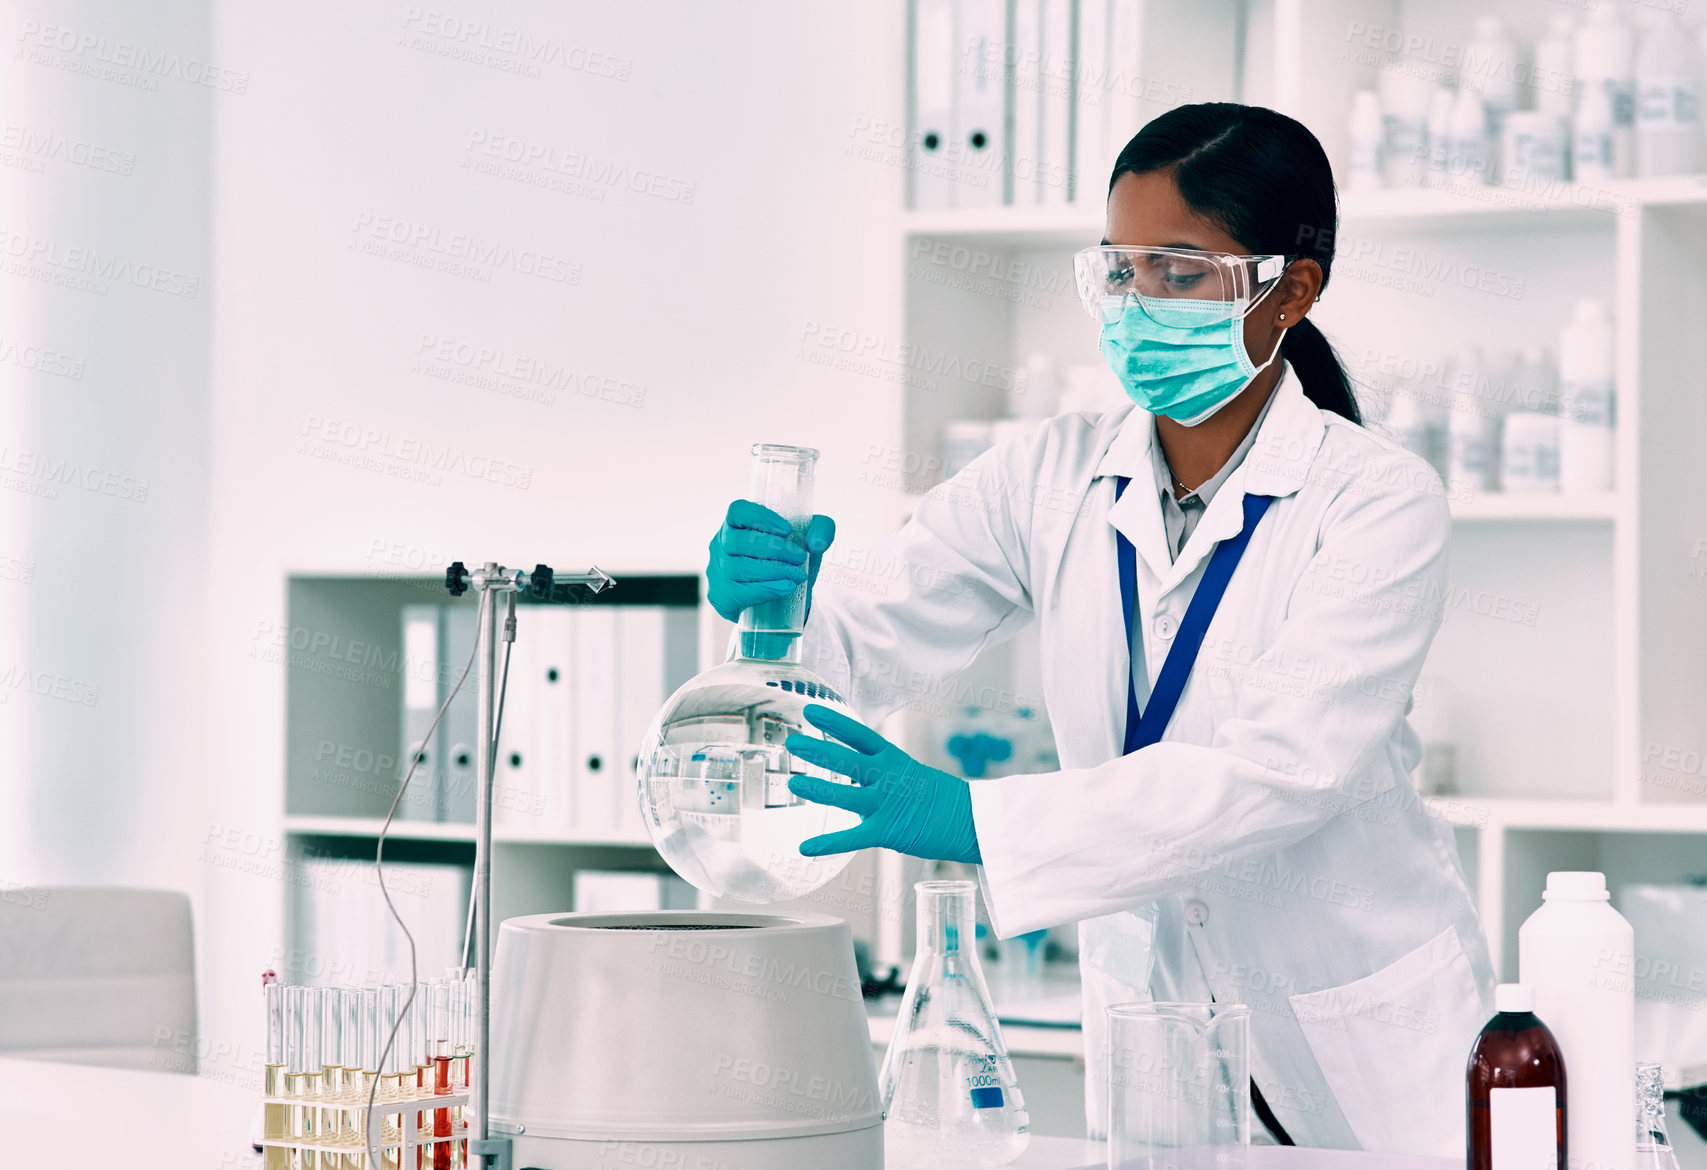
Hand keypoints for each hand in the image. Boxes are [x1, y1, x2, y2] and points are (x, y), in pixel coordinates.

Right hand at [706, 500, 835, 623]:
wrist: (785, 596)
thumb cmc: (790, 560)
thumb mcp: (810, 540)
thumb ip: (821, 530)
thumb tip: (815, 543)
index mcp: (737, 523)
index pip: (738, 511)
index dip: (760, 518)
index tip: (787, 529)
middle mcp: (721, 544)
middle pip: (738, 542)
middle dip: (774, 550)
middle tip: (800, 558)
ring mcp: (717, 571)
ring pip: (737, 568)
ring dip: (772, 572)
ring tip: (797, 575)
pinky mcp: (720, 596)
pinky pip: (736, 593)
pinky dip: (763, 590)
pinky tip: (784, 588)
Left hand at [786, 704, 980, 864]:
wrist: (972, 821)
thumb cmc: (942, 799)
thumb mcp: (912, 774)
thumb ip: (882, 775)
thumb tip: (857, 781)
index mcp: (894, 760)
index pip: (859, 735)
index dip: (834, 722)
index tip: (811, 711)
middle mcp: (887, 777)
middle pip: (846, 759)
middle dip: (817, 749)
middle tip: (792, 742)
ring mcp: (886, 804)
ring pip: (844, 794)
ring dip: (816, 788)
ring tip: (792, 782)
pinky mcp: (887, 831)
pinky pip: (852, 838)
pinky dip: (827, 843)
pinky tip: (805, 847)